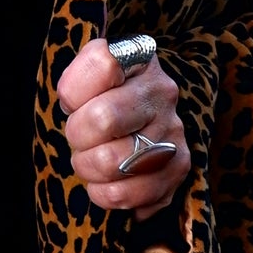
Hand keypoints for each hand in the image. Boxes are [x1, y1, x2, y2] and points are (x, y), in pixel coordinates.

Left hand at [56, 34, 190, 221]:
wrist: (137, 121)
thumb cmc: (100, 98)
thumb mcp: (85, 74)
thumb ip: (75, 80)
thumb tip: (73, 105)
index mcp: (138, 57)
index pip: (102, 64)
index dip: (74, 90)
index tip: (73, 101)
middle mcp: (162, 91)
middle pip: (103, 118)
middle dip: (77, 136)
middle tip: (79, 138)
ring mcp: (173, 130)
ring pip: (112, 163)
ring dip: (88, 168)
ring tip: (91, 160)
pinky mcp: (178, 167)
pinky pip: (128, 194)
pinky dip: (105, 194)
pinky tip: (107, 182)